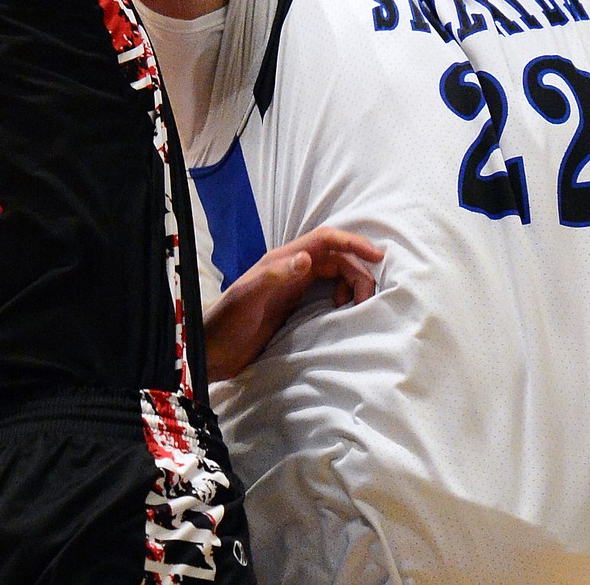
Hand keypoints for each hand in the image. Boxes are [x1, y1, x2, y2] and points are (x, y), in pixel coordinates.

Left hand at [203, 226, 381, 382]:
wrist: (212, 350)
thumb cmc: (227, 322)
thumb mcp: (249, 297)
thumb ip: (275, 276)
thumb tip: (307, 258)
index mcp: (282, 260)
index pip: (325, 240)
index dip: (352, 242)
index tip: (377, 256)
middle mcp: (290, 268)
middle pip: (335, 258)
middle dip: (357, 271)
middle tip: (368, 298)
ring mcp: (292, 286)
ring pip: (333, 274)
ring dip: (351, 284)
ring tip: (356, 306)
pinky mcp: (293, 305)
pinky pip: (326, 292)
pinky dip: (341, 296)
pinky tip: (342, 312)